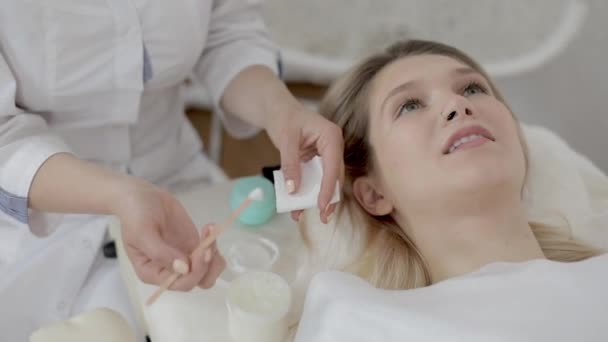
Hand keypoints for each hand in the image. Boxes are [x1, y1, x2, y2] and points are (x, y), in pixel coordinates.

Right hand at [112, 179, 224, 289]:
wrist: (141, 196)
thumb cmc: (135, 215)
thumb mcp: (142, 233)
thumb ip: (161, 253)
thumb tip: (183, 269)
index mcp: (152, 273)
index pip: (179, 284)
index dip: (194, 273)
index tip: (201, 252)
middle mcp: (169, 271)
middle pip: (198, 281)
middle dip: (207, 265)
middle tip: (208, 242)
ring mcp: (184, 258)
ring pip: (208, 270)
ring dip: (215, 256)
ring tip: (210, 232)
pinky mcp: (193, 246)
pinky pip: (210, 254)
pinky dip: (214, 244)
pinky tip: (210, 227)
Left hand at [267, 103, 344, 222]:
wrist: (278, 110)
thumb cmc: (284, 118)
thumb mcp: (286, 140)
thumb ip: (290, 164)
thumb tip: (293, 190)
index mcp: (331, 136)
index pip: (333, 166)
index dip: (329, 187)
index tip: (323, 205)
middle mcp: (332, 147)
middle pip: (334, 176)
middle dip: (329, 198)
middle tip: (324, 217)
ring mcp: (325, 155)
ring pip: (325, 181)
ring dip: (318, 198)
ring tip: (312, 216)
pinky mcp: (316, 162)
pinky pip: (314, 180)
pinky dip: (306, 192)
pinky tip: (297, 207)